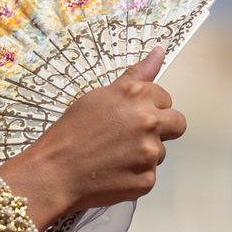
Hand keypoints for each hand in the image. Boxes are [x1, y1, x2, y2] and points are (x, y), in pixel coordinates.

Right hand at [5, 47, 187, 221]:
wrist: (53, 172)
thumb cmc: (70, 132)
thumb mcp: (99, 96)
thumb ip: (135, 76)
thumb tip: (160, 51)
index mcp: (137, 96)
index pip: (164, 98)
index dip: (148, 106)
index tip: (128, 115)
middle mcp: (149, 122)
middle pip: (177, 124)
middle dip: (160, 129)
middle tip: (130, 136)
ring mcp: (150, 153)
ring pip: (160, 151)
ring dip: (143, 154)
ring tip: (113, 157)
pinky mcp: (148, 180)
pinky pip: (149, 175)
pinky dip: (134, 175)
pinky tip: (112, 173)